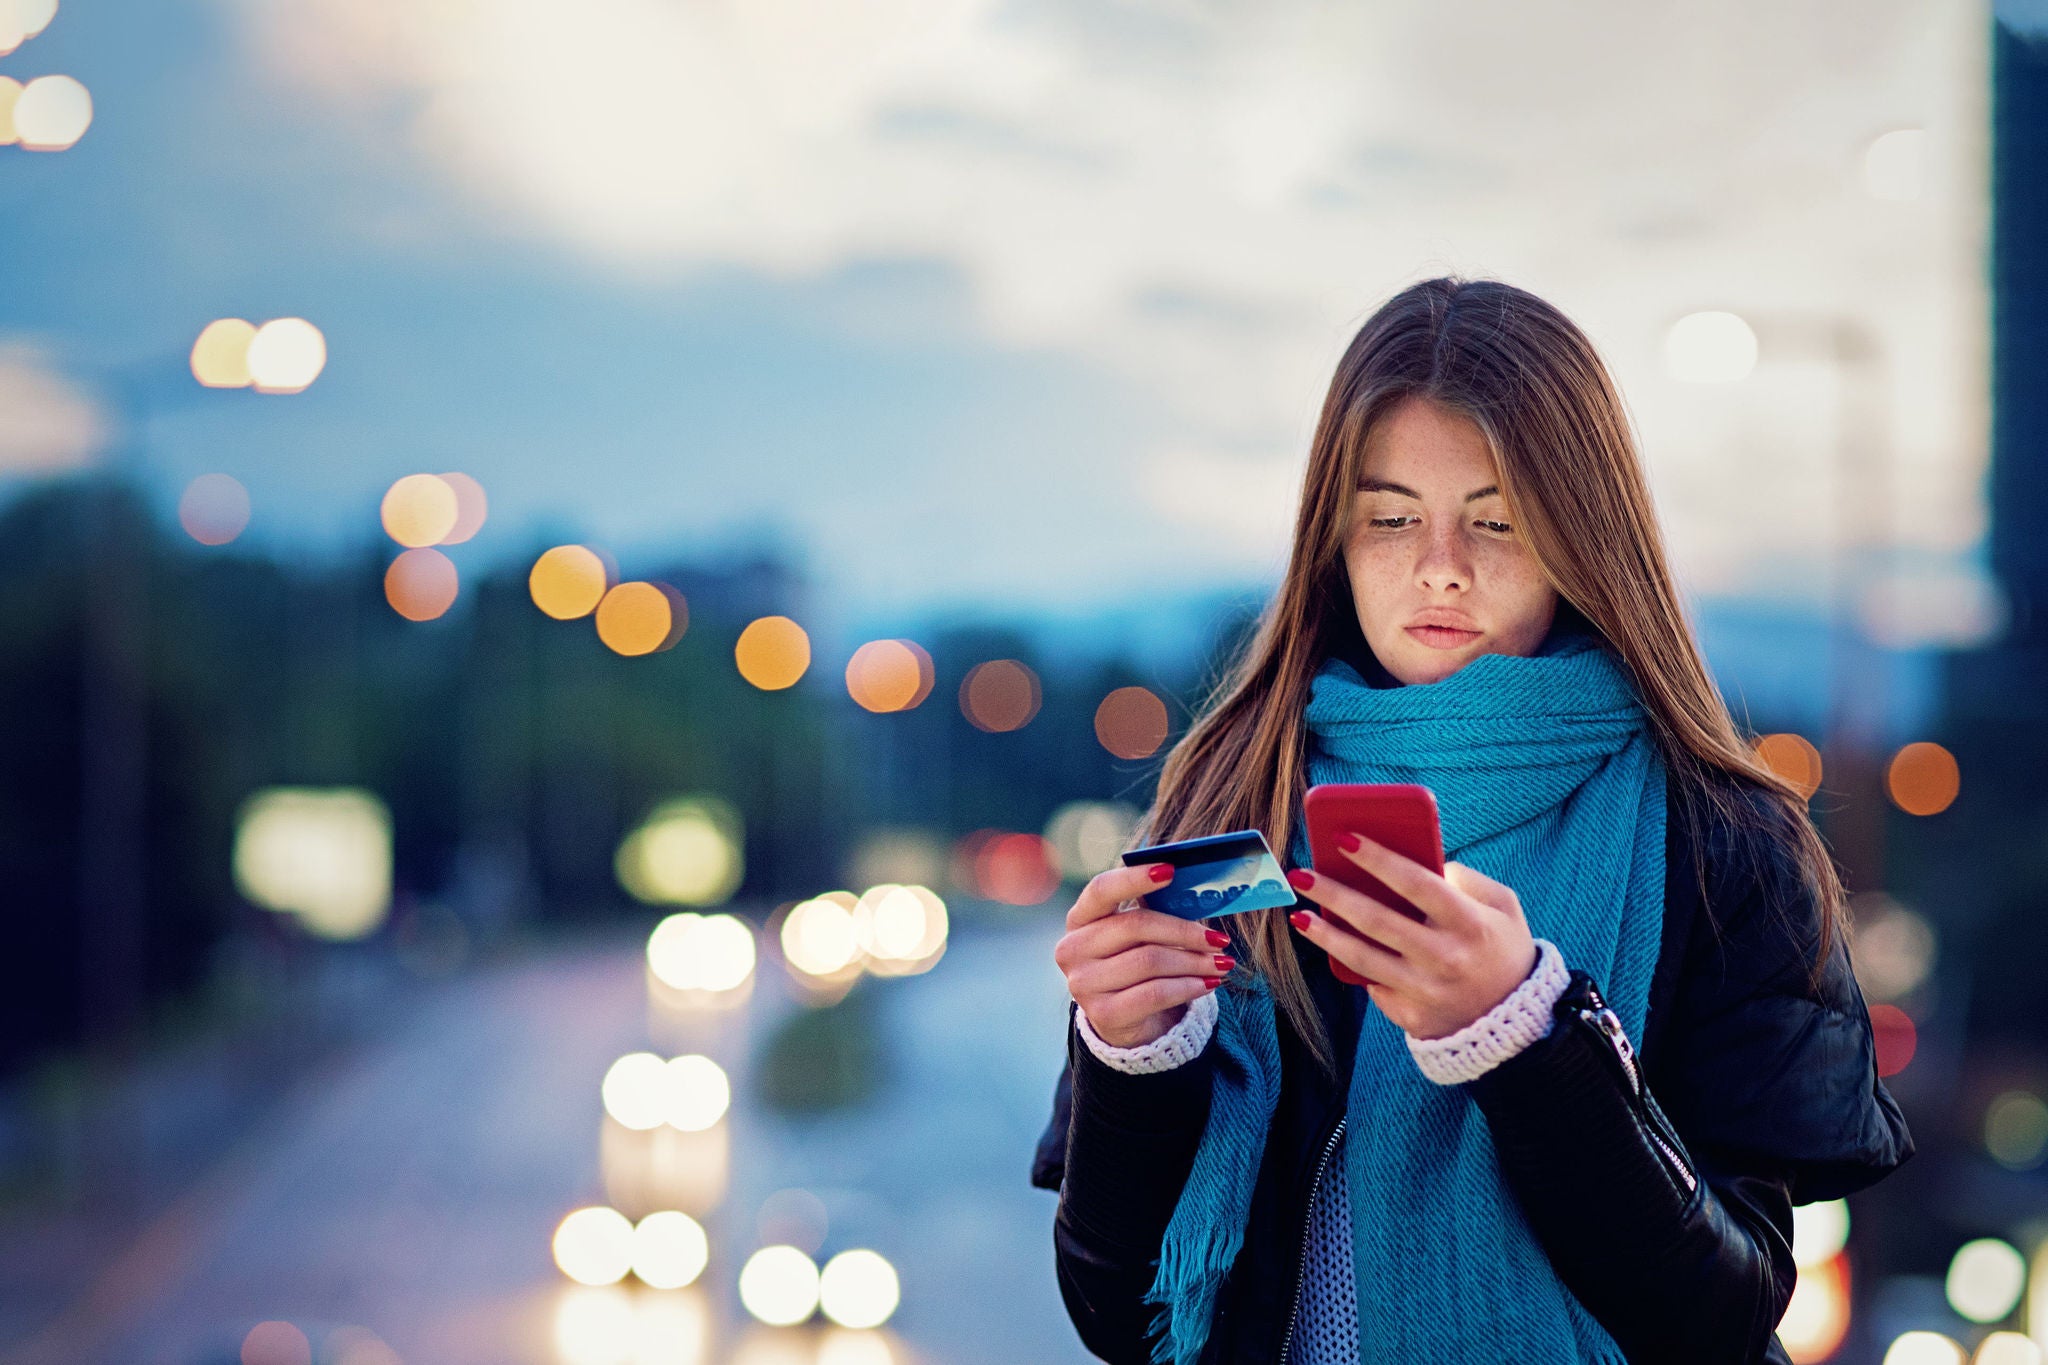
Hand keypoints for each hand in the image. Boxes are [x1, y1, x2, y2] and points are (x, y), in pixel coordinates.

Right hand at [1055, 863, 1233, 1048]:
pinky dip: (1188, 986)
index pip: (1102, 889)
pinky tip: (1208, 984)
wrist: (1123, 1018)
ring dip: (1194, 962)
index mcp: (1080, 918)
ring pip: (1150, 961)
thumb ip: (1154, 911)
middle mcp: (1073, 948)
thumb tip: (1196, 894)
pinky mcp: (1103, 1013)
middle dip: (1185, 931)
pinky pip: (1155, 993)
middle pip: (1136, 926)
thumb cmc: (1135, 962)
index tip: (1171, 870)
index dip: (1134, 878)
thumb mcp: (1138, 935)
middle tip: (1219, 939)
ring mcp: (1084, 983)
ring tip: (1221, 964)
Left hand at [1285, 832, 1536, 1040]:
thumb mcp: (1503, 907)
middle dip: (1333, 893)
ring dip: (1324, 933)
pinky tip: (1330, 944)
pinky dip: (1350, 964)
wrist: (1516, 1022)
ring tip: (1298, 914)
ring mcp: (1426, 991)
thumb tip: (1419, 862)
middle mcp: (1445, 958)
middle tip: (1301, 873)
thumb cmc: (1503, 949)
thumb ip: (1466, 880)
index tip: (1342, 837)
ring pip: (1362, 958)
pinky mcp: (1412, 1016)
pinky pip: (1373, 985)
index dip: (1377, 859)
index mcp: (1470, 923)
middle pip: (1377, 920)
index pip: (1416, 883)